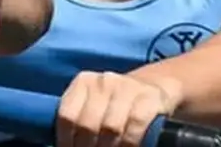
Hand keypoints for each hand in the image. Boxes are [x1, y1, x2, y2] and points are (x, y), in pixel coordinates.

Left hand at [56, 70, 180, 146]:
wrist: (153, 88)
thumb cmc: (116, 105)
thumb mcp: (95, 106)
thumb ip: (80, 122)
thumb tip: (66, 146)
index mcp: (83, 83)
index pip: (67, 115)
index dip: (66, 141)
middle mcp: (103, 81)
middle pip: (88, 124)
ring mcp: (127, 87)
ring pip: (110, 127)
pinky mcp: (149, 97)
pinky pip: (135, 124)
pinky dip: (129, 143)